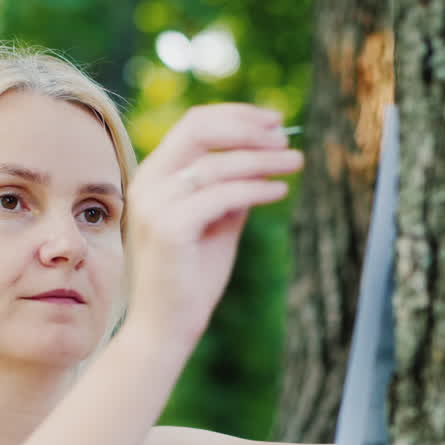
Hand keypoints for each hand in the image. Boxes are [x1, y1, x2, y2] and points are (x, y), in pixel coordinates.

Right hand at [123, 104, 302, 346]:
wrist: (165, 328)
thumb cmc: (191, 278)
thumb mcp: (217, 223)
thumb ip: (232, 189)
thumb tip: (264, 158)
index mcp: (154, 177)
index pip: (194, 125)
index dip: (237, 116)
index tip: (273, 121)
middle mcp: (147, 184)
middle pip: (199, 130)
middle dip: (248, 127)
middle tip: (284, 136)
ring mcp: (154, 205)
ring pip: (217, 164)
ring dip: (263, 159)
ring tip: (296, 162)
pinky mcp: (169, 228)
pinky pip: (222, 195)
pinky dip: (256, 188)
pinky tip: (280, 191)